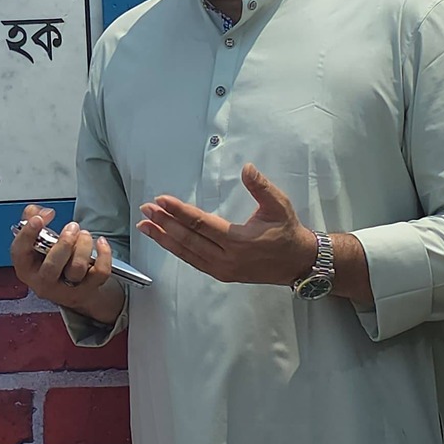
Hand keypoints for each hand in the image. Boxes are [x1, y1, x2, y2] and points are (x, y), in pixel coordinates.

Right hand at [11, 204, 122, 323]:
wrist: (69, 289)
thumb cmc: (50, 262)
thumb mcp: (35, 242)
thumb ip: (32, 220)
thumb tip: (43, 212)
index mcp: (26, 268)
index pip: (20, 252)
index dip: (27, 234)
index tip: (38, 219)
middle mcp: (43, 282)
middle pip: (52, 266)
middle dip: (63, 243)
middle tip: (71, 227)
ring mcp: (66, 289)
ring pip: (76, 268)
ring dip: (82, 246)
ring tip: (84, 234)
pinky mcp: (88, 289)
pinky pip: (100, 273)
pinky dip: (104, 255)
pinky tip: (100, 242)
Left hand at [137, 164, 316, 285]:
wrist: (298, 263)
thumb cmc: (287, 231)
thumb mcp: (279, 205)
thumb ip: (261, 187)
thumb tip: (247, 168)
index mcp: (239, 240)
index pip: (201, 224)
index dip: (179, 212)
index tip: (161, 200)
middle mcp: (227, 258)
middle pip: (188, 240)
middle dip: (164, 223)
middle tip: (146, 209)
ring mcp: (223, 270)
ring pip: (187, 254)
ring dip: (164, 238)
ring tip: (145, 226)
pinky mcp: (222, 275)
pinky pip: (193, 262)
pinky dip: (176, 250)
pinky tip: (163, 240)